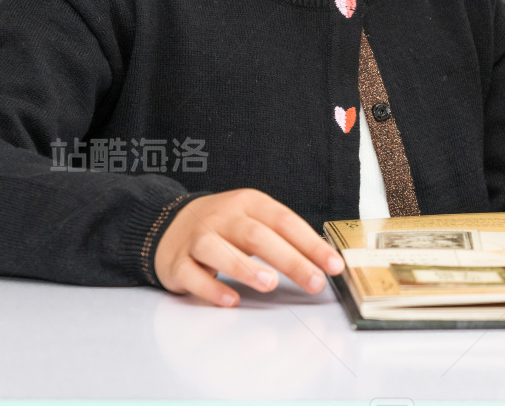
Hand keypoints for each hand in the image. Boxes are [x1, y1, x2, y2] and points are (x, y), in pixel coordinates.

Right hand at [154, 189, 345, 306]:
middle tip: (314, 281)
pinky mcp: (177, 262)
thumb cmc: (225, 226)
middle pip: (258, 236)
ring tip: (271, 284)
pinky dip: (211, 289)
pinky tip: (230, 300)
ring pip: (219, 250)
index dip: (311, 243)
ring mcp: (197, 238)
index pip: (285, 221)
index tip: (333, 264)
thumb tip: (323, 263)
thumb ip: (284, 237)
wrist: (170, 224)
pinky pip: (193, 275)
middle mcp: (223, 217)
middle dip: (290, 260)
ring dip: (246, 268)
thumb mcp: (254, 219)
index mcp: (250, 203)